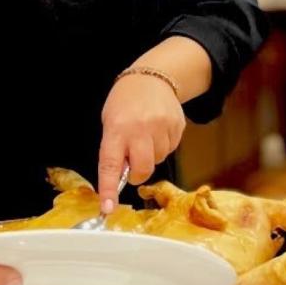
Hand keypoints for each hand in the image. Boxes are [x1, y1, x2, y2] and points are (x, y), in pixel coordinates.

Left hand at [98, 74, 185, 209]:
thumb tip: (120, 177)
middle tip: (132, 164)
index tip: (107, 207)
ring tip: (145, 136)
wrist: (152, 77)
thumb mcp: (110, 121)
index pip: (110, 164)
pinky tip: (157, 131)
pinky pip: (170, 150)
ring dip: (150, 156)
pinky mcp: (178, 127)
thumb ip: (114, 147)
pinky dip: (162, 146)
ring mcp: (162, 127)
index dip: (109, 188)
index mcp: (117, 128)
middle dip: (137, 174)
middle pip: (142, 169)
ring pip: (157, 161)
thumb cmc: (125, 102)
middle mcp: (140, 129)